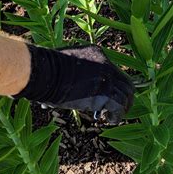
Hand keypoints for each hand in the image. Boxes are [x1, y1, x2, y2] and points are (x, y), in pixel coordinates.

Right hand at [15, 44, 134, 122]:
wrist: (46, 72)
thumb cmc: (47, 70)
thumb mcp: (64, 65)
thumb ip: (68, 75)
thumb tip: (55, 98)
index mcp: (97, 53)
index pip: (112, 70)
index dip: (112, 85)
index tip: (107, 95)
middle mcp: (106, 64)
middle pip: (125, 82)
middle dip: (124, 95)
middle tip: (119, 106)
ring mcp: (108, 79)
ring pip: (125, 95)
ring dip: (122, 107)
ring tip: (113, 116)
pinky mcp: (105, 94)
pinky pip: (119, 107)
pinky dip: (117, 115)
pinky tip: (111, 120)